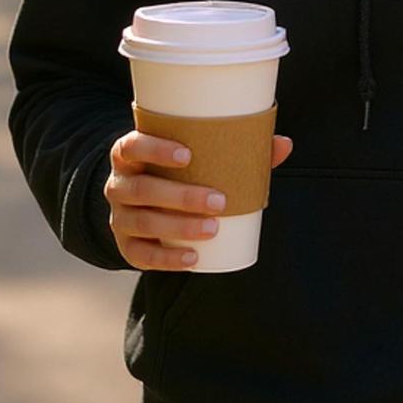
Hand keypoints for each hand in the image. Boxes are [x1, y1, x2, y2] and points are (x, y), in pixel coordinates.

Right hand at [105, 128, 294, 269]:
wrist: (145, 204)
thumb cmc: (181, 173)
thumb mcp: (198, 157)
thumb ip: (239, 149)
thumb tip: (284, 144)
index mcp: (130, 155)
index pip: (131, 146)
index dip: (155, 149)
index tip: (189, 155)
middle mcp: (117, 185)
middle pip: (141, 190)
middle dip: (180, 196)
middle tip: (218, 201)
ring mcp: (119, 217)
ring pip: (142, 223)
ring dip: (178, 227)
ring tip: (213, 228)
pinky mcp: (126, 246)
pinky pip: (140, 256)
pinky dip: (167, 259)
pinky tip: (193, 258)